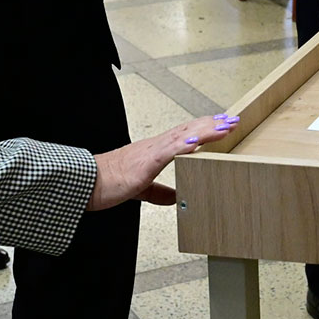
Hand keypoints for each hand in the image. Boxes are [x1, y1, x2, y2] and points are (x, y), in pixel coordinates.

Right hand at [88, 113, 235, 209]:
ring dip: (206, 129)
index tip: (221, 124)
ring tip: (225, 125)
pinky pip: (170, 150)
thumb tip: (175, 198)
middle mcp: (156, 146)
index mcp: (155, 151)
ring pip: (184, 134)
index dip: (204, 128)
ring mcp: (152, 151)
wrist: (87, 183)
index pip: (184, 135)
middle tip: (232, 120)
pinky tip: (200, 140)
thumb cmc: (109, 183)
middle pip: (189, 130)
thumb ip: (158, 192)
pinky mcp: (146, 161)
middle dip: (212, 124)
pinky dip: (186, 144)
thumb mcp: (141, 189)